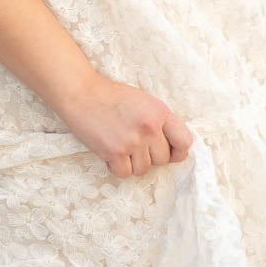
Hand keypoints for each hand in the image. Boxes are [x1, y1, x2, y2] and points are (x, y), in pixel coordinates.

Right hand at [59, 74, 194, 177]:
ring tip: (121, 146)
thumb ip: (160, 122)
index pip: (185, 142)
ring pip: (143, 169)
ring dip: (133, 163)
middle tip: (134, 145)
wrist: (81, 93)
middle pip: (162, 160)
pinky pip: (125, 173)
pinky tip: (111, 153)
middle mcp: (149, 128)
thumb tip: (173, 149)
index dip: (178, 151)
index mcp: (160, 112)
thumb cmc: (111, 97)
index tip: (168, 151)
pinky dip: (118, 168)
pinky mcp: (114, 152)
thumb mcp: (144, 101)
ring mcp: (132, 141)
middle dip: (150, 157)